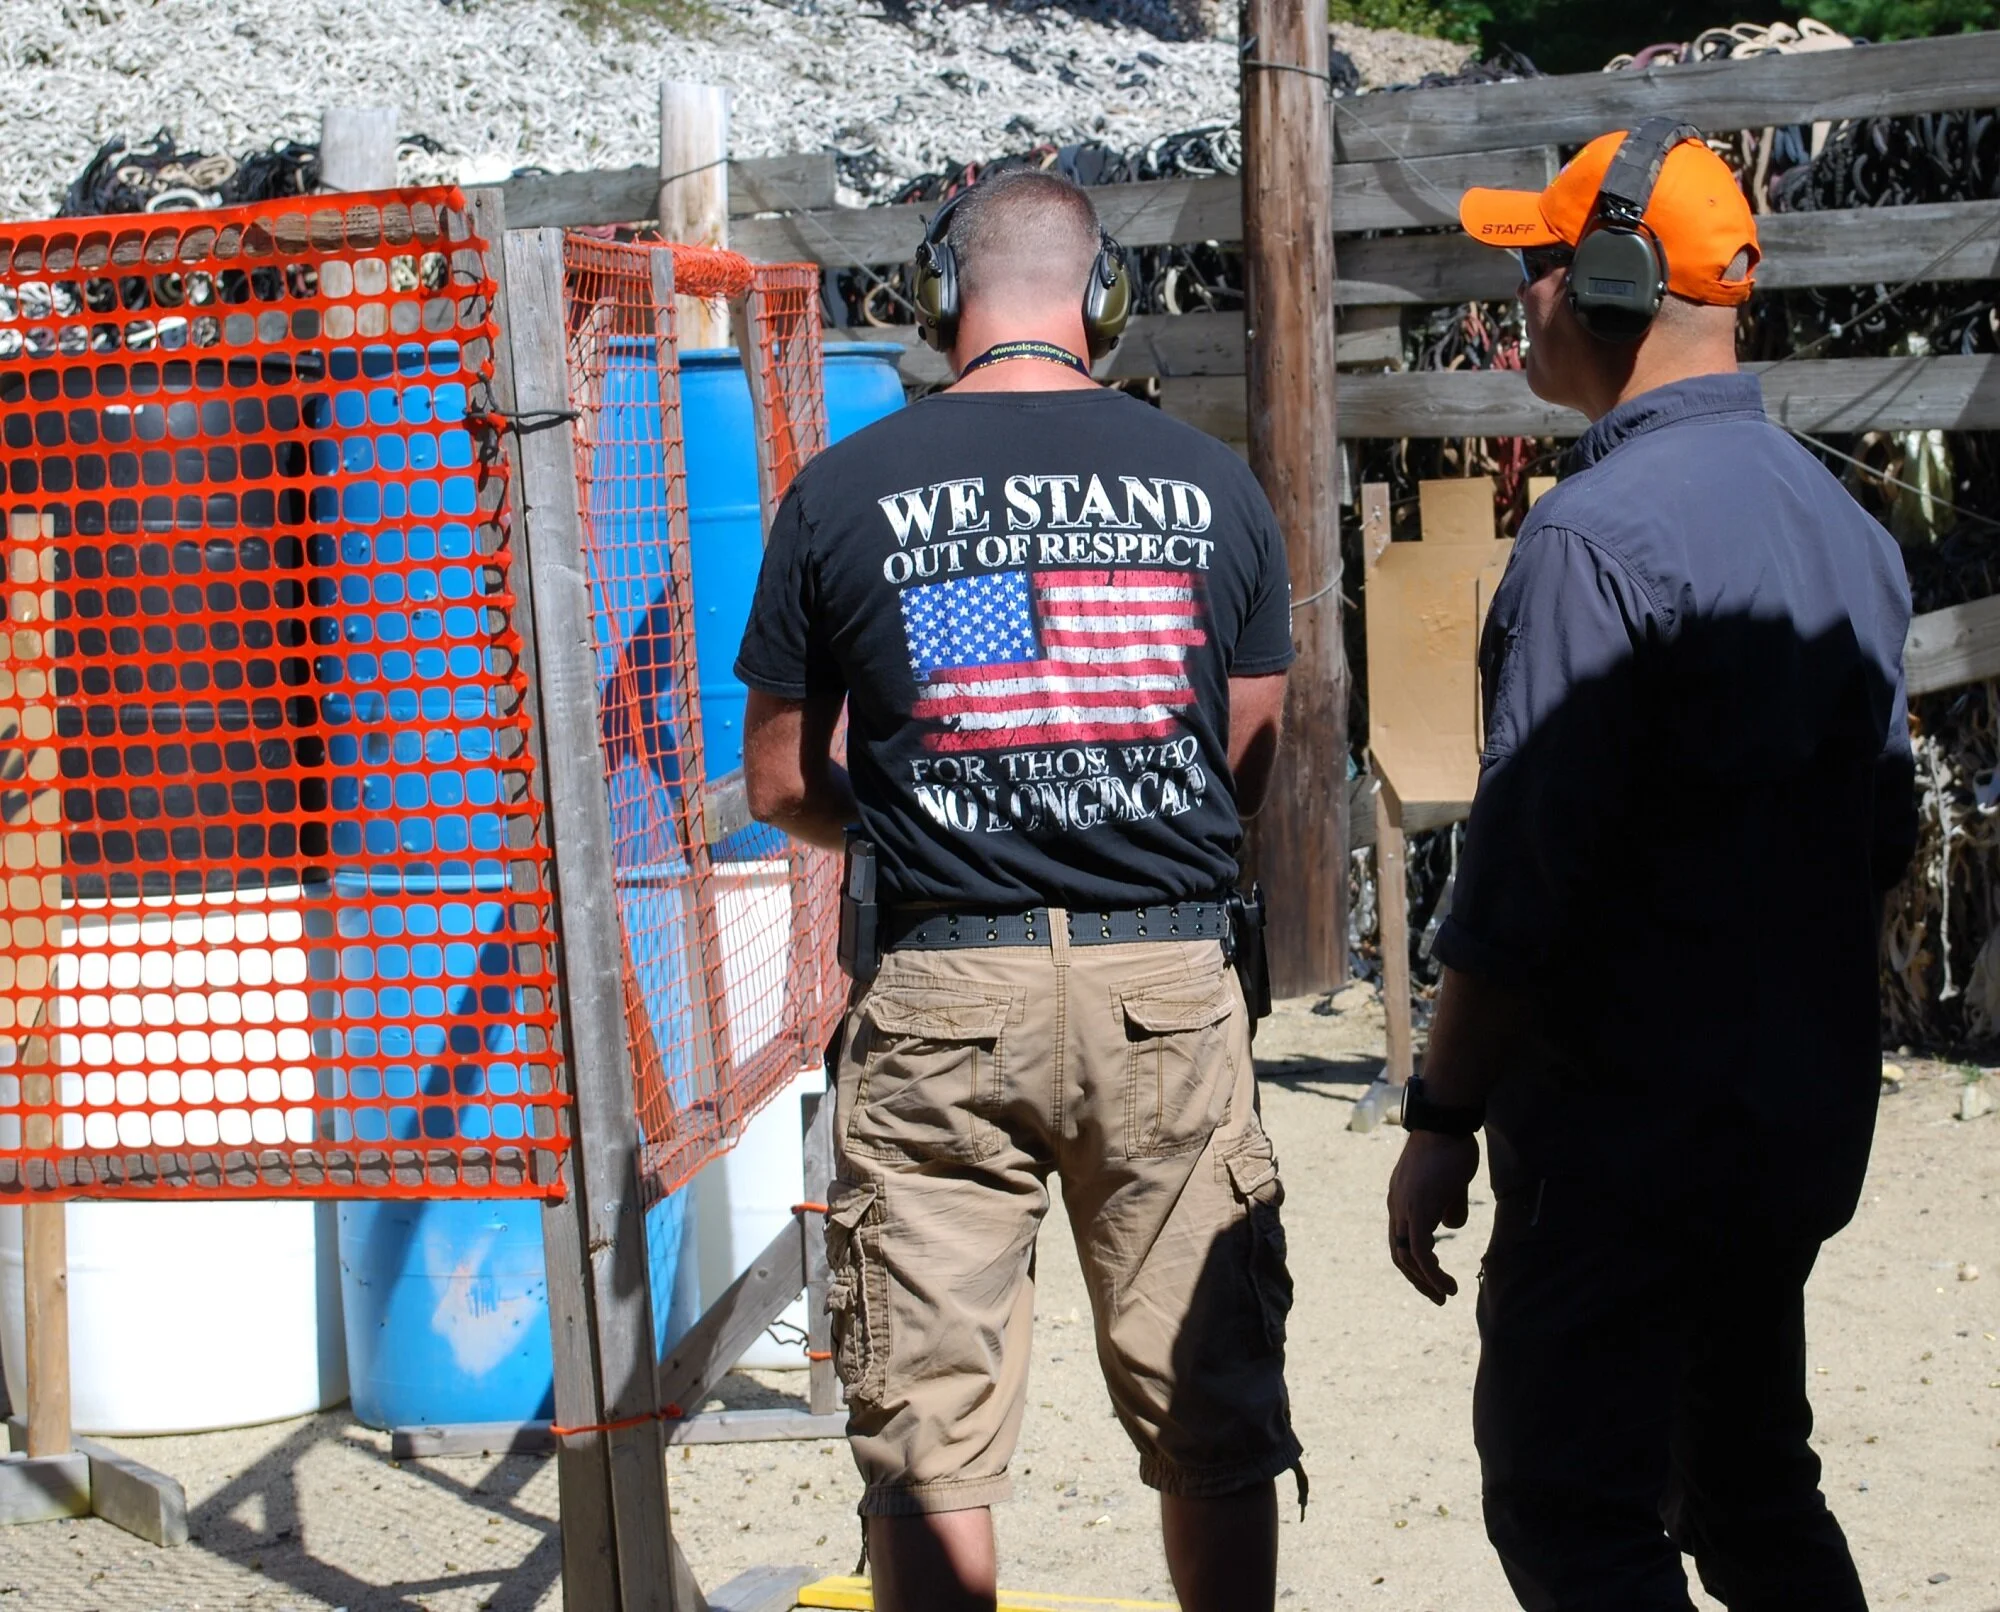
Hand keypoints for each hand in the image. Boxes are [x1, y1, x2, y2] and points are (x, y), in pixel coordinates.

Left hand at [1386, 1129, 1479, 1304]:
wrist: (1444, 1122)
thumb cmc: (1451, 1146)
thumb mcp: (1450, 1182)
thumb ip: (1448, 1205)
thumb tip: (1451, 1225)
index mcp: (1400, 1198)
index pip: (1399, 1239)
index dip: (1415, 1262)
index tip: (1434, 1278)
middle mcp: (1396, 1205)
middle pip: (1398, 1253)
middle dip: (1418, 1279)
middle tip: (1438, 1297)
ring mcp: (1404, 1207)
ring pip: (1407, 1257)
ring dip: (1426, 1281)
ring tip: (1446, 1294)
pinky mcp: (1418, 1209)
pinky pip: (1419, 1251)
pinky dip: (1431, 1273)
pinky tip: (1446, 1284)